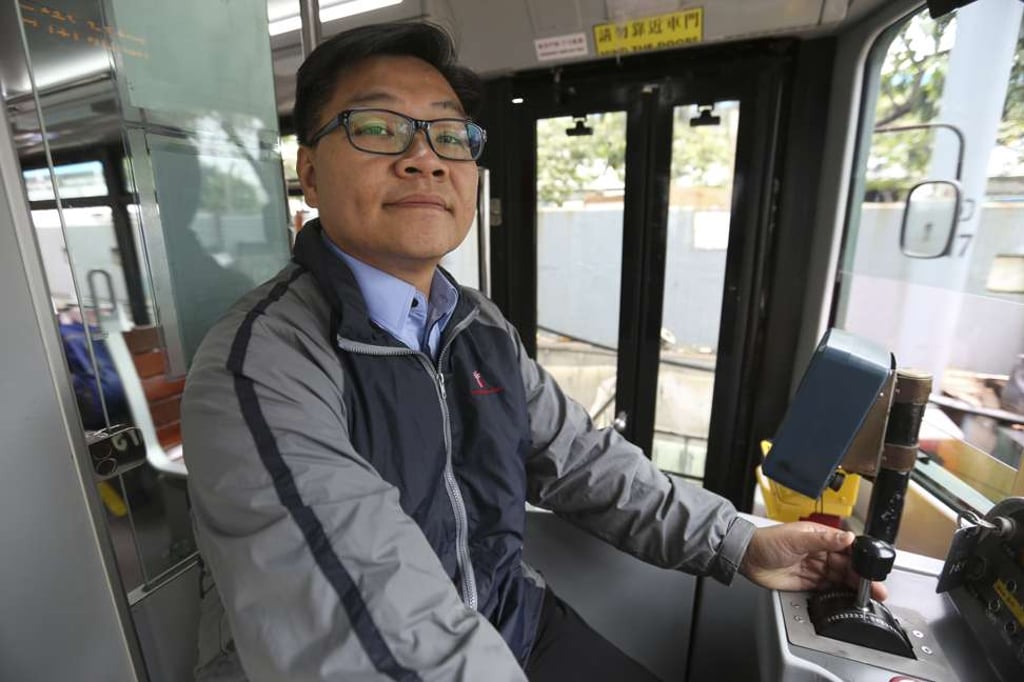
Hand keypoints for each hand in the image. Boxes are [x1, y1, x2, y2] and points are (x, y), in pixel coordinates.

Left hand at [739, 522, 887, 599]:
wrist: (746, 558)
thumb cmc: (766, 541)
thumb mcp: (797, 538)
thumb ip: (824, 540)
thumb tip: (847, 537)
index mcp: (819, 536)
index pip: (846, 547)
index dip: (861, 558)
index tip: (873, 568)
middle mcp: (819, 552)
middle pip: (846, 565)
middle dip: (862, 576)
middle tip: (876, 588)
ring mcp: (814, 567)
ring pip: (840, 578)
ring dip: (854, 587)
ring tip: (868, 597)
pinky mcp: (807, 582)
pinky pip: (828, 588)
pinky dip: (839, 594)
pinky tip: (849, 599)